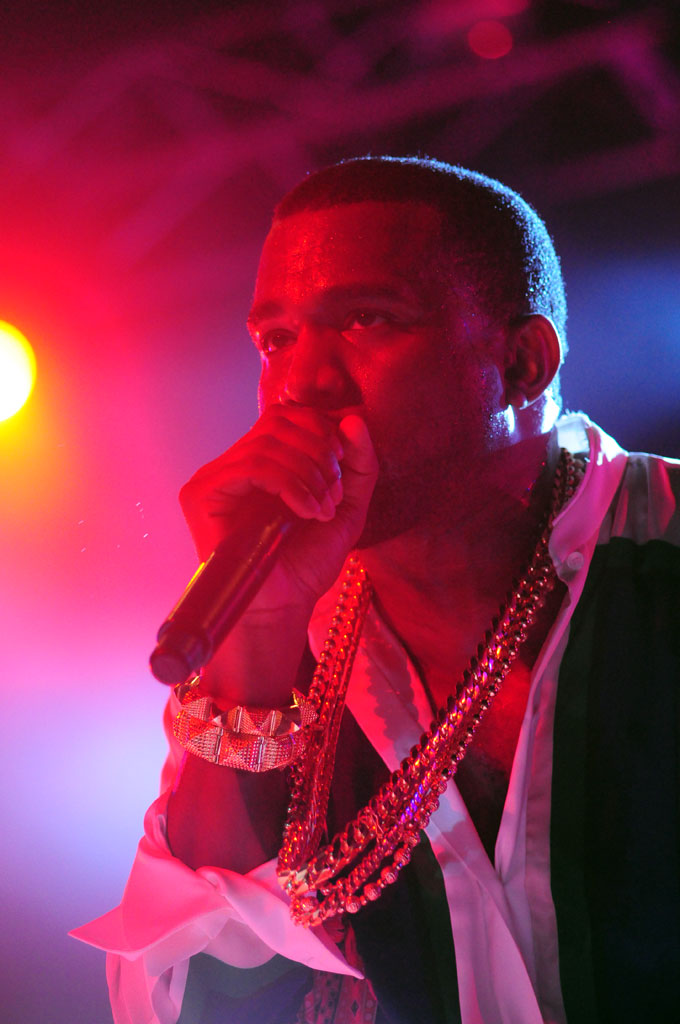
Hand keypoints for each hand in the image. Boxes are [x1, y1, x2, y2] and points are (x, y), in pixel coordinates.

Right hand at [179, 406, 378, 612]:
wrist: (282, 608)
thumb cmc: (307, 564)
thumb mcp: (347, 507)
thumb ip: (359, 465)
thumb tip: (353, 419)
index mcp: (261, 462)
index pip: (287, 415)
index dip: (322, 431)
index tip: (343, 471)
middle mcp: (233, 464)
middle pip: (278, 420)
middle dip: (319, 451)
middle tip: (334, 493)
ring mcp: (214, 478)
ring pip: (268, 441)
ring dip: (309, 472)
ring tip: (322, 510)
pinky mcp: (201, 494)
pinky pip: (252, 466)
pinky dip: (289, 484)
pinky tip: (306, 512)